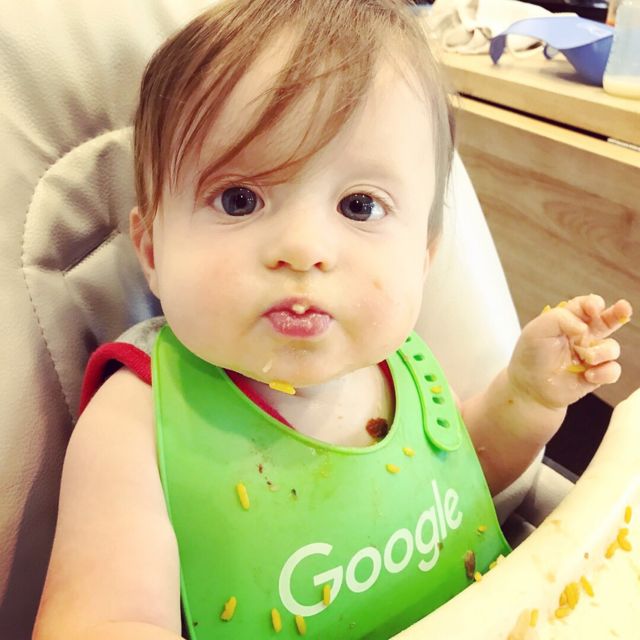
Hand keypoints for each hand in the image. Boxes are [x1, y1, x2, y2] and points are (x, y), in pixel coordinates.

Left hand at [508, 294, 632, 409]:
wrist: (529, 387)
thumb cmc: (531, 356)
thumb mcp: (536, 330)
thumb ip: (559, 319)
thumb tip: (584, 327)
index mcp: (568, 321)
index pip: (586, 306)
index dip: (593, 304)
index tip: (593, 310)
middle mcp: (583, 336)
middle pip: (608, 319)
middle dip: (619, 312)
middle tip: (624, 308)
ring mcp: (591, 355)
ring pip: (612, 347)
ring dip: (602, 352)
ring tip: (586, 358)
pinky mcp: (596, 374)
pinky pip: (613, 370)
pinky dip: (604, 372)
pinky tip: (587, 375)